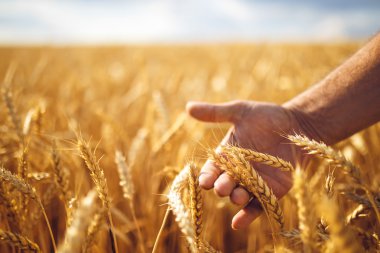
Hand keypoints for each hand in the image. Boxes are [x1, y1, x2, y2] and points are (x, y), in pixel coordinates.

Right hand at [186, 100, 305, 228]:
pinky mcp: (272, 191)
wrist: (297, 125)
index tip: (203, 180)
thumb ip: (215, 113)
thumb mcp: (240, 112)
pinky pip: (258, 206)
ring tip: (237, 196)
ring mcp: (255, 183)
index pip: (212, 169)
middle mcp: (238, 172)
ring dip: (236, 198)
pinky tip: (238, 223)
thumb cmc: (267, 117)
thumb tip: (188, 106)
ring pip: (240, 195)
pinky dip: (248, 216)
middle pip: (225, 184)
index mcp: (227, 156)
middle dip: (222, 186)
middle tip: (222, 186)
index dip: (207, 176)